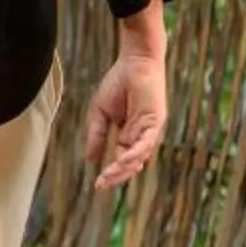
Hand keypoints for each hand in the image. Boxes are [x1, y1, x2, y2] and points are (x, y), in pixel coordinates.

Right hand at [82, 51, 166, 189]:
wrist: (134, 61)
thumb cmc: (118, 83)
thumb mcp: (100, 113)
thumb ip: (96, 135)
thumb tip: (89, 159)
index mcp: (130, 134)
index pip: (121, 159)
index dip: (111, 172)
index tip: (97, 184)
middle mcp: (142, 136)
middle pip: (131, 162)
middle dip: (117, 175)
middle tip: (101, 185)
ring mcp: (151, 130)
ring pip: (139, 156)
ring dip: (124, 168)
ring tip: (108, 176)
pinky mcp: (156, 121)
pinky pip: (147, 142)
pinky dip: (136, 152)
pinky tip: (124, 160)